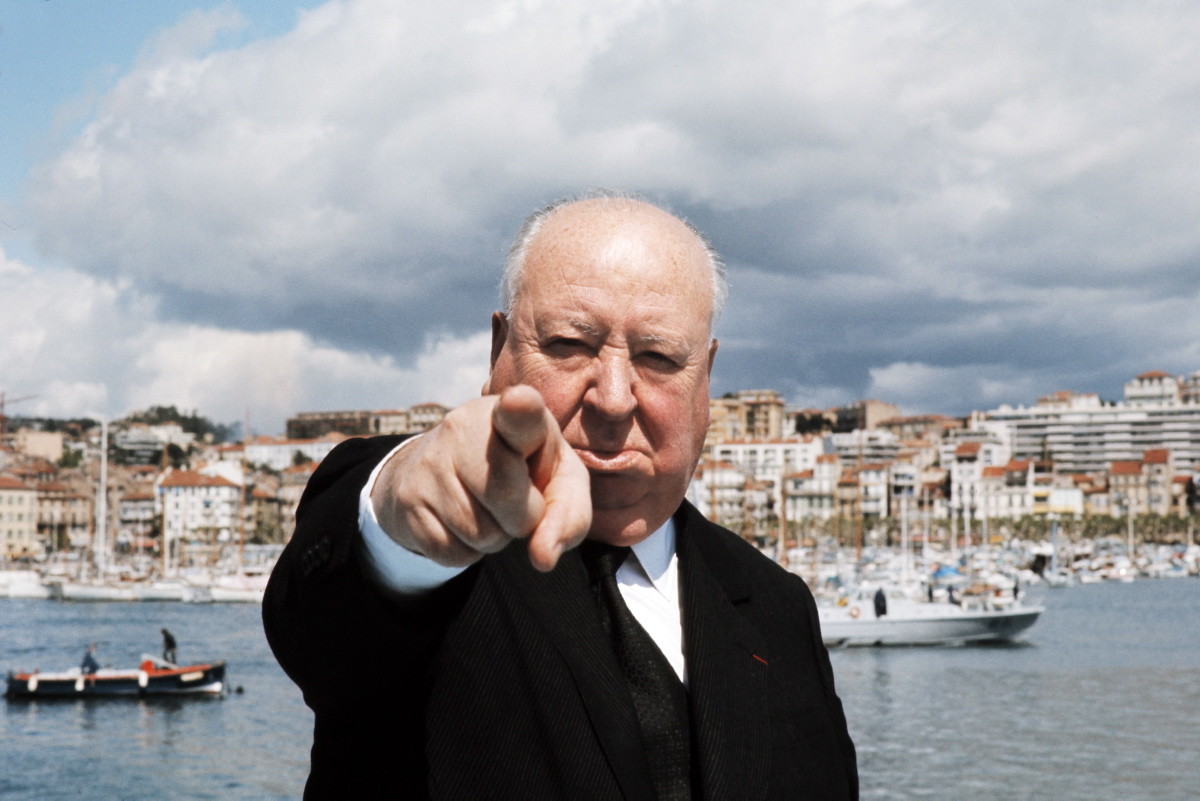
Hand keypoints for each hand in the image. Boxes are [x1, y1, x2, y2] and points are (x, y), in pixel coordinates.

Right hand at [371, 385, 591, 570]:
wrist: (442, 470)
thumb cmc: (519, 472)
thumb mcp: (557, 481)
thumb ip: (568, 515)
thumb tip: (543, 558)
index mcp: (512, 413)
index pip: (519, 412)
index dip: (521, 408)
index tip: (518, 401)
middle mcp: (464, 427)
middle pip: (510, 499)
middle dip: (523, 517)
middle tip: (514, 499)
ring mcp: (430, 462)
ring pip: (482, 533)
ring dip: (495, 537)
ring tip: (486, 509)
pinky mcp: (407, 499)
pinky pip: (452, 552)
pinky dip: (467, 551)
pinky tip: (461, 522)